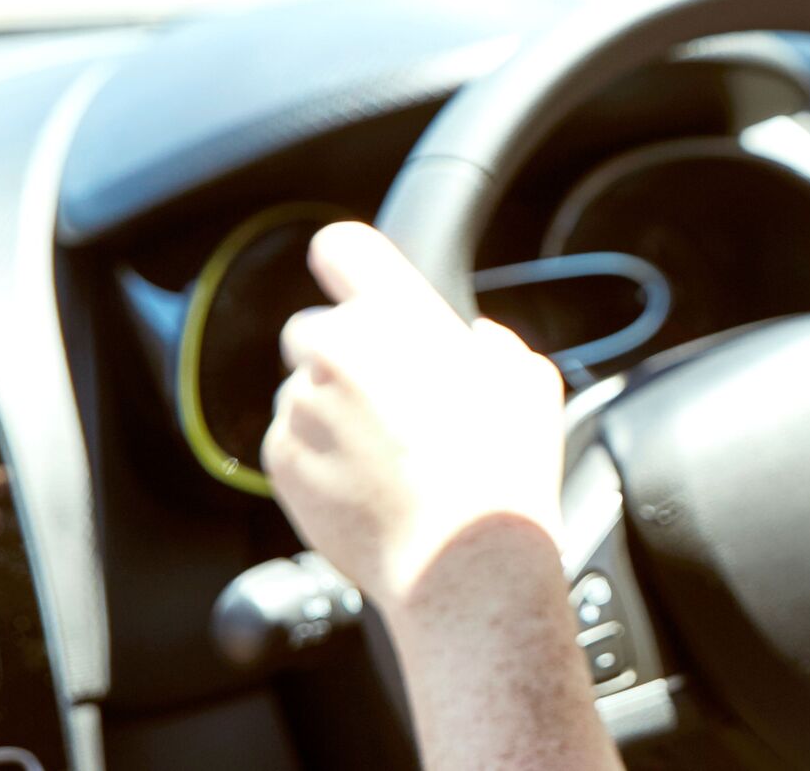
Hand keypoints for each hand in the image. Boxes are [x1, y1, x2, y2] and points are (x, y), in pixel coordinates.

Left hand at [264, 222, 566, 620]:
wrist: (460, 561)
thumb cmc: (504, 468)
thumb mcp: (528, 380)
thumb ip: (492, 344)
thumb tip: (474, 343)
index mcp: (397, 315)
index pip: (341, 247)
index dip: (345, 263)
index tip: (350, 282)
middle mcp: (338, 349)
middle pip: (312, 329)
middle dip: (341, 355)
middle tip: (386, 397)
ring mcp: (303, 405)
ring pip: (301, 391)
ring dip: (329, 410)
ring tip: (384, 455)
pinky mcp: (280, 459)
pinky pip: (289, 440)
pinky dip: (316, 455)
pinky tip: (365, 483)